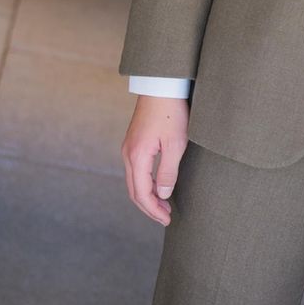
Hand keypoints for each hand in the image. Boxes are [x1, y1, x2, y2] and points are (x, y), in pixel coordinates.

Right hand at [122, 95, 189, 224]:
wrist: (162, 85)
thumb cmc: (171, 111)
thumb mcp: (176, 143)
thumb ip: (168, 171)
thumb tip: (163, 194)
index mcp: (137, 157)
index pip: (141, 194)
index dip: (154, 210)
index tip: (167, 219)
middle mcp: (128, 154)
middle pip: (134, 191)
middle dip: (149, 207)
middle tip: (165, 217)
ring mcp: (129, 147)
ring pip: (134, 181)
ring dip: (147, 195)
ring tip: (164, 205)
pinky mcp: (134, 141)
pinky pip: (136, 169)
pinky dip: (145, 182)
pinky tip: (157, 185)